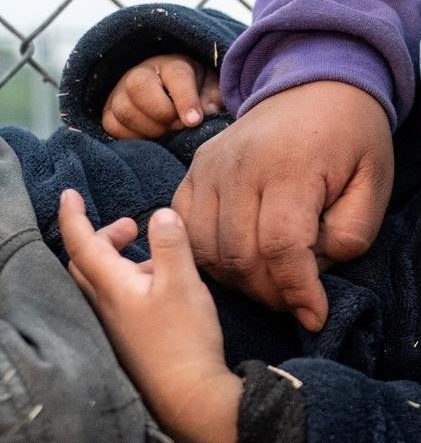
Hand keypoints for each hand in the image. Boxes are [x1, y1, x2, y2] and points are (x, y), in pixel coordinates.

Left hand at [59, 190, 240, 442]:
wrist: (187, 390)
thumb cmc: (183, 336)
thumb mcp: (183, 282)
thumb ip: (171, 245)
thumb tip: (160, 213)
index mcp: (112, 286)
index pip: (81, 243)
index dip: (73, 216)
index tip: (69, 194)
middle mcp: (104, 303)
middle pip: (86, 262)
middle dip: (102, 236)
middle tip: (131, 226)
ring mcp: (114, 322)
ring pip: (101, 281)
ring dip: (118, 259)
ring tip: (153, 254)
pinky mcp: (127, 335)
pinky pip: (116, 297)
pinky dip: (128, 279)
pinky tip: (159, 285)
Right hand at [104, 54, 222, 139]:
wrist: (169, 93)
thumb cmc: (196, 92)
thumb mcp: (212, 90)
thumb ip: (213, 100)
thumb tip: (206, 114)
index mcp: (173, 65)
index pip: (177, 76)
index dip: (186, 101)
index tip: (195, 121)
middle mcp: (141, 73)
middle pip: (139, 88)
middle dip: (162, 113)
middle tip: (179, 125)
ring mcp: (120, 91)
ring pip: (124, 110)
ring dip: (150, 129)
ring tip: (168, 132)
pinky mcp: (108, 111)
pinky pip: (112, 126)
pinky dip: (133, 137)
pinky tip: (152, 137)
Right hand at [172, 81, 393, 331]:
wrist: (317, 83)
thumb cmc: (353, 136)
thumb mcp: (373, 183)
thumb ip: (349, 233)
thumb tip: (312, 273)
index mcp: (291, 166)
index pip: (281, 246)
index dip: (297, 291)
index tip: (316, 316)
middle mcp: (239, 166)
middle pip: (240, 255)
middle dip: (271, 293)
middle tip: (299, 301)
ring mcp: (209, 167)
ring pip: (206, 250)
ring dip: (240, 280)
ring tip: (275, 282)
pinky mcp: (195, 169)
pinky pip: (187, 230)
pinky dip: (210, 257)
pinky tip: (243, 261)